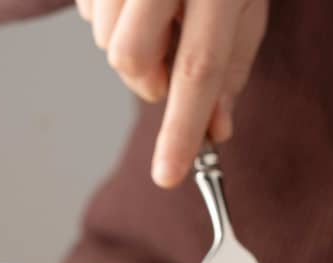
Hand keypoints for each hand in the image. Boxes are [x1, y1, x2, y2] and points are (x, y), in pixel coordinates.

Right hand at [76, 0, 268, 187]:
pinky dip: (110, 17)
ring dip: (130, 44)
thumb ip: (232, 64)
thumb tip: (215, 128)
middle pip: (131, 58)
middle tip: (167, 55)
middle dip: (148, 78)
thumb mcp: (245, 0)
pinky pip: (88, 13)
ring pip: (105, 40)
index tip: (168, 175)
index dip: (182, 127)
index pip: (199, 66)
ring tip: (155, 11)